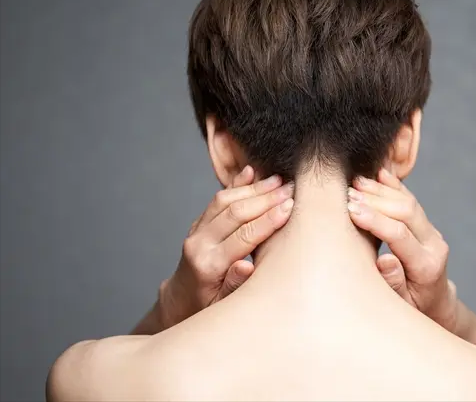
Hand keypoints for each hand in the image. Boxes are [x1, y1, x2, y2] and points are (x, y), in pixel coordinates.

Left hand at [157, 165, 293, 328]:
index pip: (243, 236)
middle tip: (291, 188)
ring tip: (279, 180)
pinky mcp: (198, 223)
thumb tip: (247, 267)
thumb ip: (234, 285)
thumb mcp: (223, 305)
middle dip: (265, 198)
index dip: (268, 220)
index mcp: (208, 265)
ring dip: (253, 188)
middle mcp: (199, 244)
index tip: (291, 206)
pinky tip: (252, 173)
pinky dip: (236, 185)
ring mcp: (196, 231)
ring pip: (224, 200)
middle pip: (234, 212)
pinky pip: (216, 199)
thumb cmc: (208, 306)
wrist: (181, 300)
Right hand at [347, 168, 457, 331]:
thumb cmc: (412, 309)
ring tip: (354, 181)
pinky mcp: (426, 226)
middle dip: (374, 199)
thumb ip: (393, 283)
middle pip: (406, 211)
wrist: (436, 306)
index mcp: (427, 266)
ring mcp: (432, 233)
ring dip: (380, 190)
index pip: (399, 234)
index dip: (374, 219)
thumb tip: (385, 259)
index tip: (349, 208)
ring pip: (408, 202)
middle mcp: (434, 245)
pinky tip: (377, 174)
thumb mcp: (401, 305)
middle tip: (346, 192)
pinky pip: (410, 200)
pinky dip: (393, 186)